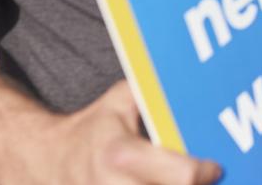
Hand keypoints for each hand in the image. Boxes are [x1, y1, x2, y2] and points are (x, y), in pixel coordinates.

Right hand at [36, 81, 220, 184]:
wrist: (47, 159)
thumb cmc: (92, 127)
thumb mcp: (121, 98)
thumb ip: (156, 94)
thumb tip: (195, 86)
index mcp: (121, 154)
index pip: (183, 176)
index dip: (205, 173)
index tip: (214, 167)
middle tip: (204, 181)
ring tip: (184, 184)